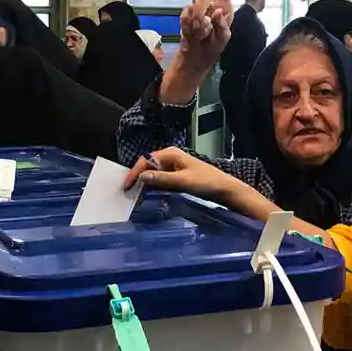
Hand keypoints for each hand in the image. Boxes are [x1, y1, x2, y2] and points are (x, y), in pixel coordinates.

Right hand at [123, 147, 240, 203]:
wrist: (225, 189)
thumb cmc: (206, 182)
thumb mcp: (183, 181)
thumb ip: (162, 179)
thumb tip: (142, 177)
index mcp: (171, 153)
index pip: (146, 160)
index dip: (135, 172)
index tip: (126, 186)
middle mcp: (171, 158)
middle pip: (148, 166)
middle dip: (138, 178)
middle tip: (128, 193)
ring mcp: (175, 167)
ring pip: (154, 174)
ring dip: (145, 184)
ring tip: (136, 197)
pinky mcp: (178, 176)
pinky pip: (161, 180)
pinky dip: (154, 187)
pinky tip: (149, 196)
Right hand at [178, 0, 232, 73]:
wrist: (196, 57)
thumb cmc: (213, 47)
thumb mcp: (223, 39)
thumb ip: (222, 26)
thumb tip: (218, 12)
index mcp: (224, 9)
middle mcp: (211, 6)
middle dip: (203, 14)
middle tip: (205, 30)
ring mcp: (197, 10)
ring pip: (193, 8)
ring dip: (196, 24)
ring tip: (200, 36)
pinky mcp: (186, 16)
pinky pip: (184, 15)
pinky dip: (187, 26)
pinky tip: (192, 35)